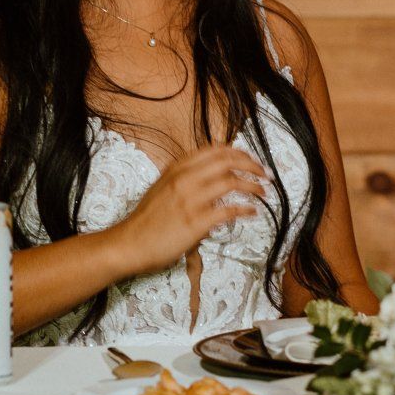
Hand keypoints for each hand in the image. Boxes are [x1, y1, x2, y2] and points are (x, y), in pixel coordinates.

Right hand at [110, 145, 267, 274]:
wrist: (128, 243)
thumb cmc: (146, 219)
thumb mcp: (163, 187)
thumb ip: (185, 178)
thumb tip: (212, 175)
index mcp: (177, 168)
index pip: (216, 150)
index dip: (239, 153)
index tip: (252, 159)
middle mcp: (184, 179)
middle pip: (228, 161)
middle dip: (252, 165)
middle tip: (265, 174)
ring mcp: (190, 200)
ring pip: (232, 182)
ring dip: (253, 186)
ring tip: (263, 192)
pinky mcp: (195, 222)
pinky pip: (229, 211)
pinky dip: (245, 210)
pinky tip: (253, 212)